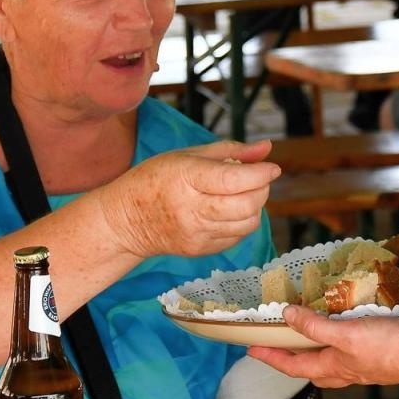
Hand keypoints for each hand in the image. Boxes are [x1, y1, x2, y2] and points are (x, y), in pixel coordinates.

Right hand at [98, 139, 278, 260]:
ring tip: (243, 193)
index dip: (260, 174)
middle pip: (246, 204)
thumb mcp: (187, 155)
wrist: (127, 220)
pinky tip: (230, 210)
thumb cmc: (156, 179)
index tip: (271, 168)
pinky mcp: (201, 250)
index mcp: (186, 178)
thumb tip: (266, 148)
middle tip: (258, 179)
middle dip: (262, 189)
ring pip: (247, 223)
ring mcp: (197, 233)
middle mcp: (192, 209)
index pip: (233, 179)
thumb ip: (230, 151)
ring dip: (255, 206)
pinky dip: (243, 222)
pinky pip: (237, 237)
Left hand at [248, 305, 398, 388]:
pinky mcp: (382, 354)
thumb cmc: (388, 348)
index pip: (293, 367)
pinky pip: (352, 350)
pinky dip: (342, 340)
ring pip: (333, 361)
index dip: (271, 357)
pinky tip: (349, 326)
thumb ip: (315, 326)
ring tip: (310, 331)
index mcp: (334, 368)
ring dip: (318, 350)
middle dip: (294, 360)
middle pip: (312, 370)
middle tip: (280, 344)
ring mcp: (365, 364)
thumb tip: (286, 316)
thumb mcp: (346, 334)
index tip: (251, 349)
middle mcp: (348, 370)